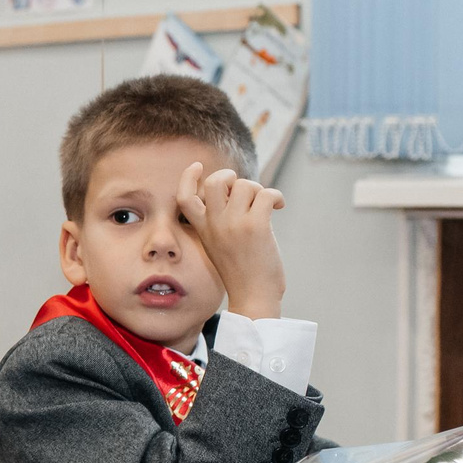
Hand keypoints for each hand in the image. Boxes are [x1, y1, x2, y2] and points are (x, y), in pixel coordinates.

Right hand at [175, 160, 286, 319]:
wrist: (253, 296)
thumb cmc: (242, 272)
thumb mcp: (219, 244)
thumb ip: (221, 220)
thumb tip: (239, 191)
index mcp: (203, 229)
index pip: (184, 197)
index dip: (188, 177)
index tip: (198, 166)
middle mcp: (215, 225)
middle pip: (214, 182)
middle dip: (230, 176)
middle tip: (242, 186)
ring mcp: (234, 225)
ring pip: (246, 185)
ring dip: (259, 191)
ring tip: (266, 205)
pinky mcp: (256, 227)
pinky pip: (266, 194)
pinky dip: (276, 196)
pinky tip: (279, 206)